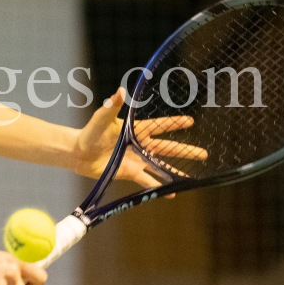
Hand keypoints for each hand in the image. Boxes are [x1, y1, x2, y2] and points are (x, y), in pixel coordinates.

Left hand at [70, 87, 205, 188]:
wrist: (79, 153)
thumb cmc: (90, 132)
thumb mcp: (102, 118)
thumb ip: (112, 106)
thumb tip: (120, 91)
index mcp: (136, 130)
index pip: (159, 126)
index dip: (174, 124)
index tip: (190, 121)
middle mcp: (140, 145)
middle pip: (167, 148)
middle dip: (185, 151)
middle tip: (204, 154)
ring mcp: (137, 160)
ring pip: (161, 165)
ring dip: (176, 171)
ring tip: (192, 176)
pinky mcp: (130, 172)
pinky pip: (148, 181)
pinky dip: (159, 187)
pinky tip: (171, 193)